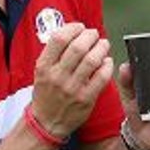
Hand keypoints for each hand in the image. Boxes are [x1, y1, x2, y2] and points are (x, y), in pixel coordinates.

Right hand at [31, 23, 114, 138]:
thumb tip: (72, 32)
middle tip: (94, 35)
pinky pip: (101, 77)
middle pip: (78, 47)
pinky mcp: (86, 99)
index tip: (80, 27)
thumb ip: (54, 53)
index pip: (59, 39)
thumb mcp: (41, 72)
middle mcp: (57, 76)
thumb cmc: (46, 93)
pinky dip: (107, 65)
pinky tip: (107, 62)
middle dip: (90, 35)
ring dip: (101, 48)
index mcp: (44, 66)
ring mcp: (72, 88)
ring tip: (103, 45)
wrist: (46, 122)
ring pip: (92, 60)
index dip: (73, 28)